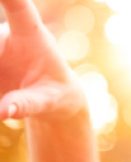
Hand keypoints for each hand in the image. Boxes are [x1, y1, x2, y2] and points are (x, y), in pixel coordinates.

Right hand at [0, 0, 86, 120]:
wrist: (50, 99)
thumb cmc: (56, 95)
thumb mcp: (49, 102)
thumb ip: (28, 104)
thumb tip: (3, 112)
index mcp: (30, 35)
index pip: (18, 7)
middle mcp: (5, 36)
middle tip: (4, 74)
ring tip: (8, 101)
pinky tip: (2, 103)